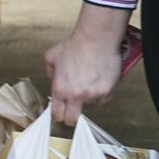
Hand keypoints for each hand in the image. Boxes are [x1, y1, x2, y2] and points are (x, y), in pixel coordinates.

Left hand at [46, 4, 130, 125]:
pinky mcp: (107, 92)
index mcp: (60, 89)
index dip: (59, 114)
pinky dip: (101, 92)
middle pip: (72, 120)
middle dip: (72, 117)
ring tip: (89, 80)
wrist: (96, 38)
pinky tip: (99, 79)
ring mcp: (92, 95)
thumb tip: (54, 82)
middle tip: (75, 108)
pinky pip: (103, 99)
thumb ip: (51, 74)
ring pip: (90, 105)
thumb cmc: (76, 44)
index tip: (62, 112)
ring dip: (89, 97)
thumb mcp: (51, 57)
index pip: (57, 114)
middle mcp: (76, 95)